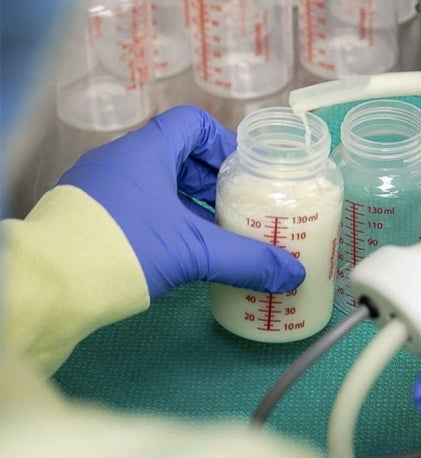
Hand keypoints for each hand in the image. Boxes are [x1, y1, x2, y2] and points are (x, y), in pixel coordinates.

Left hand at [59, 106, 304, 299]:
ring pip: (159, 187)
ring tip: (219, 234)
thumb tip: (293, 275)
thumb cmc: (118, 250)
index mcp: (144, 152)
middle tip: (241, 208)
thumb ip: (247, 260)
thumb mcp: (192, 252)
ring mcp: (101, 192)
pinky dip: (167, 224)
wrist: (45, 289)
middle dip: (213, 183)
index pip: (191, 124)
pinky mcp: (91, 221)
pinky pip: (140, 210)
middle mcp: (120, 164)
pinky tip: (185, 253)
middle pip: (178, 158)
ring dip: (191, 206)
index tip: (246, 174)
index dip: (224, 144)